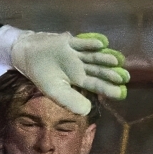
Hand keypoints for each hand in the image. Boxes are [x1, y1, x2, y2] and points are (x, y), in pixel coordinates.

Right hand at [0, 30, 130, 114]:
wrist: (27, 56)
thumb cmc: (42, 75)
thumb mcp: (55, 92)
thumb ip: (70, 101)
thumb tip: (88, 110)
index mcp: (78, 79)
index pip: (96, 85)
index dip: (109, 88)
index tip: (122, 92)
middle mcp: (81, 66)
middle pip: (98, 70)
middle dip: (111, 74)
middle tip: (126, 77)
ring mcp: (76, 54)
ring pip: (93, 57)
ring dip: (104, 59)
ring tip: (116, 61)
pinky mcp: (69, 42)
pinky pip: (81, 43)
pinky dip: (90, 43)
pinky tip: (102, 45)